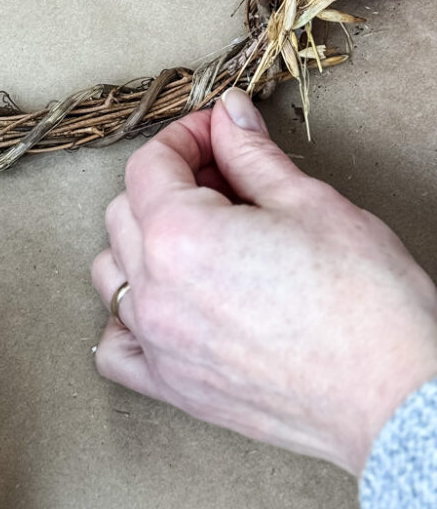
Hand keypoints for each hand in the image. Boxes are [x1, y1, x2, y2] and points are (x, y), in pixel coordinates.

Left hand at [91, 89, 436, 475]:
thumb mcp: (308, 202)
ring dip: (144, 240)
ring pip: (113, 271)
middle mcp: (155, 291)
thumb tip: (229, 113)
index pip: (149, 165)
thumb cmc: (365, 301)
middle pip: (125, 212)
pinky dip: (127, 317)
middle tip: (224, 177)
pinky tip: (166, 301)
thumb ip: (251, 152)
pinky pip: (116, 347)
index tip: (217, 132)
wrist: (396, 395)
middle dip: (169, 181)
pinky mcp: (175, 388)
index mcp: (180, 236)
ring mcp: (159, 344)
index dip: (184, 136)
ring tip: (201, 235)